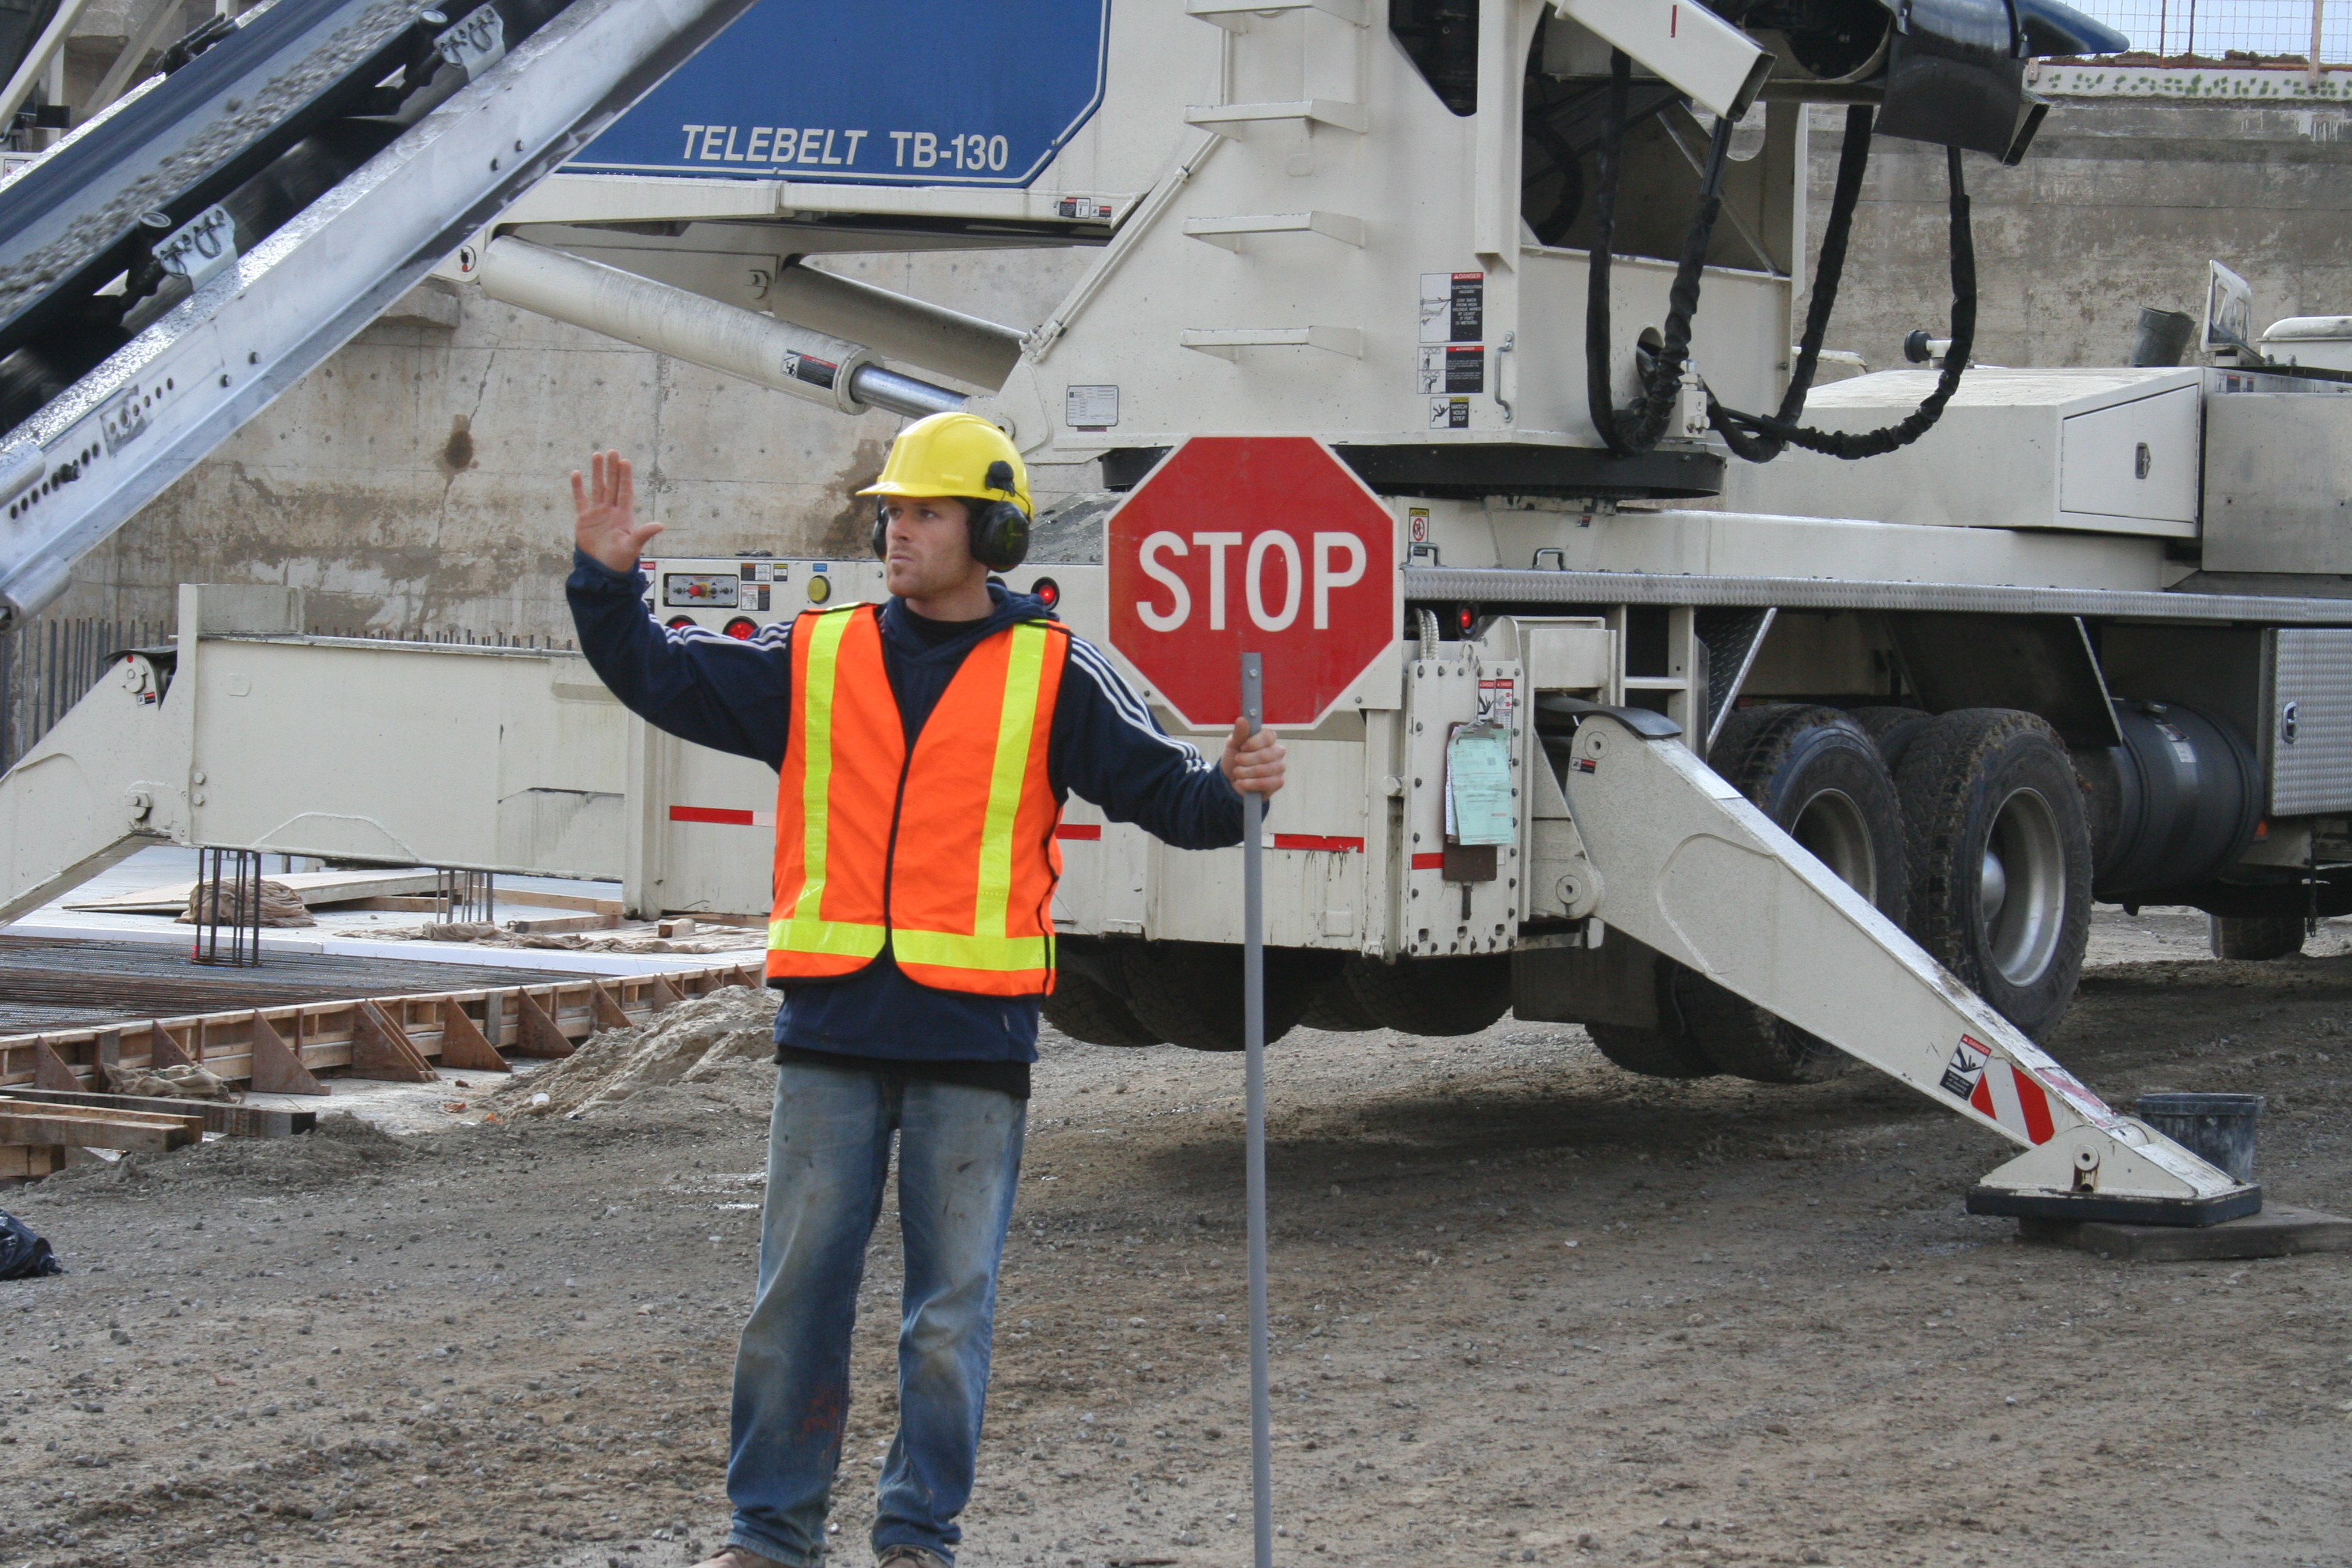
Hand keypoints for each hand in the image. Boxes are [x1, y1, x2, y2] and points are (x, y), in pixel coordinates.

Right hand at [571, 450, 662, 571]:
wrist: (602, 570)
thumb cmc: (620, 560)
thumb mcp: (632, 546)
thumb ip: (643, 534)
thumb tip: (660, 526)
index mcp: (624, 515)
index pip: (625, 491)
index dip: (625, 476)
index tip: (625, 461)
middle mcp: (611, 511)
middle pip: (611, 485)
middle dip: (612, 469)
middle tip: (612, 451)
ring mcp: (597, 513)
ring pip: (597, 488)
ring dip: (597, 472)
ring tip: (596, 455)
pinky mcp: (584, 519)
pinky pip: (580, 500)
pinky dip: (578, 488)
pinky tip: (577, 474)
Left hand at [1220, 718, 1285, 796]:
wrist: (1232, 779)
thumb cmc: (1236, 757)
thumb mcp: (1233, 744)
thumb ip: (1239, 733)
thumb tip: (1242, 719)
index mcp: (1268, 739)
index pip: (1268, 736)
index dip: (1254, 742)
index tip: (1242, 747)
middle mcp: (1277, 751)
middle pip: (1266, 754)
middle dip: (1247, 760)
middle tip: (1237, 761)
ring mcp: (1279, 767)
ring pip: (1265, 770)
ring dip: (1246, 773)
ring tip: (1237, 773)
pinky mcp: (1278, 782)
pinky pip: (1268, 783)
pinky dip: (1251, 784)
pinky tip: (1242, 783)